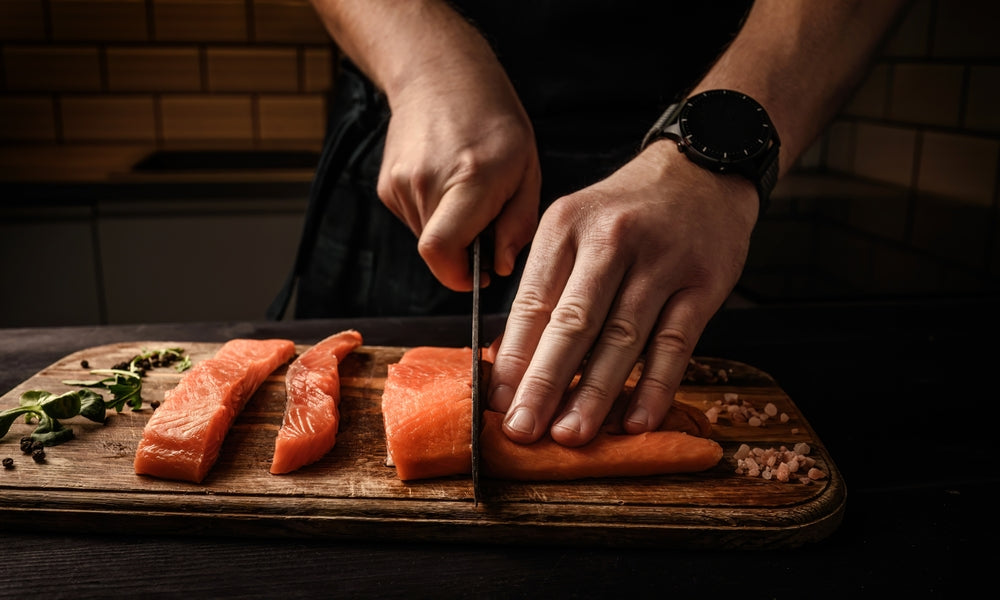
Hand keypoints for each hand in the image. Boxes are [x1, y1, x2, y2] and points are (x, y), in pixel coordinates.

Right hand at [376, 57, 540, 290]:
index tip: (479, 274)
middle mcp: (427, 183)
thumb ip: (517, 224)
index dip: (459, 276)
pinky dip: (433, 215)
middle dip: (463, 251)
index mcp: (469, 178)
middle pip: (436, 252)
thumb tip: (498, 267)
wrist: (439, 75)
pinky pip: (414, 220)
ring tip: (465, 192)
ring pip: (425, 238)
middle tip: (484, 220)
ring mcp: (400, 184)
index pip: (442, 252)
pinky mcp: (387, 186)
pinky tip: (445, 182)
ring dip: (449, 230)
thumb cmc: (493, 122)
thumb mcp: (527, 169)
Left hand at [487, 141, 758, 445]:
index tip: (497, 402)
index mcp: (567, 226)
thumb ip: (546, 286)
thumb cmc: (624, 211)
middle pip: (574, 323)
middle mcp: (612, 240)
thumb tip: (511, 362)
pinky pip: (677, 344)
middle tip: (523, 428)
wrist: (700, 170)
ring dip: (595, 394)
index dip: (513, 357)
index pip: (533, 302)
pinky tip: (635, 421)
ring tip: (570, 434)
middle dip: (545, 383)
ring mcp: (662, 262)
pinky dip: (655, 387)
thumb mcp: (574, 227)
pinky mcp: (704, 283)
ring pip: (623, 338)